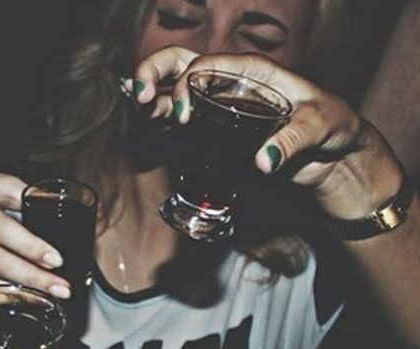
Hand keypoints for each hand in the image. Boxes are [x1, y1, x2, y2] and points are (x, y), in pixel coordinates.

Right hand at [131, 47, 404, 219]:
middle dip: (153, 73)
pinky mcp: (216, 128)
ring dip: (151, 95)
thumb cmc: (333, 126)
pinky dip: (160, 118)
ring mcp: (219, 104)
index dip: (185, 83)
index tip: (182, 115)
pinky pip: (182, 118)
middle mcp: (229, 82)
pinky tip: (150, 124)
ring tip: (138, 109)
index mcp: (252, 70)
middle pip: (180, 63)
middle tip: (139, 96)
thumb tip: (262, 163)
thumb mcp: (321, 125)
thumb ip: (293, 140)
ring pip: (174, 88)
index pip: (206, 64)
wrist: (331, 155)